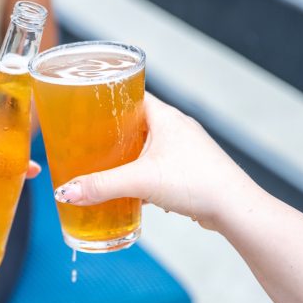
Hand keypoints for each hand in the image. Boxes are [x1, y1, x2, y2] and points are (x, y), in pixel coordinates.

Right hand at [54, 93, 256, 229]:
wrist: (235, 208)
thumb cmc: (198, 182)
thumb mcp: (141, 181)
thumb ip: (102, 185)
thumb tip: (67, 192)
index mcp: (165, 116)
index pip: (130, 94)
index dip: (106, 99)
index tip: (85, 108)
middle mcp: (175, 127)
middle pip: (134, 121)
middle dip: (112, 132)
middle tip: (88, 140)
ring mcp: (183, 147)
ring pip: (146, 144)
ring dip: (127, 154)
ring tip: (105, 164)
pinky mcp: (188, 167)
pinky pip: (157, 163)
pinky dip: (142, 172)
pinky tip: (132, 187)